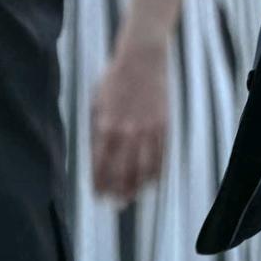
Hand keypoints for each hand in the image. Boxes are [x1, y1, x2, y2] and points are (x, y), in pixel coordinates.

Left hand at [88, 35, 170, 200]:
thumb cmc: (116, 77)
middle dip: (117, 191)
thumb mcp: (98, 101)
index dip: (99, 182)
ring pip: (144, 169)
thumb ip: (97, 127)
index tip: (97, 194)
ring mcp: (148, 130)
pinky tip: (151, 181)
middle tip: (114, 203)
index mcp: (107, 125)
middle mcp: (128, 131)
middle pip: (123, 172)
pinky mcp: (164, 125)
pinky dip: (156, 173)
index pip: (101, 164)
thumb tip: (97, 152)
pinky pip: (161, 156)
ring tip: (131, 197)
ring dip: (137, 187)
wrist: (143, 58)